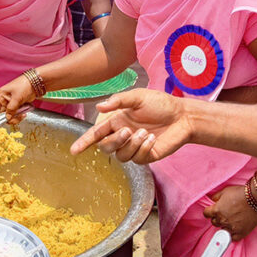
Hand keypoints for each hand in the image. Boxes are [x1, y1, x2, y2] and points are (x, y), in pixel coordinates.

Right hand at [0, 75, 34, 125]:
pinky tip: (24, 114)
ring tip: (22, 115)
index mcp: (0, 96)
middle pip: (2, 114)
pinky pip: (15, 114)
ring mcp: (10, 104)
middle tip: (17, 118)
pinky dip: (19, 116)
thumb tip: (7, 118)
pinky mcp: (16, 106)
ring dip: (15, 118)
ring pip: (9, 116)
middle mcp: (3, 100)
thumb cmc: (23, 86)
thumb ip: (11, 109)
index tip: (5, 121)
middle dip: (9, 118)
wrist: (34, 84)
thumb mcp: (16, 98)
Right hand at [70, 89, 189, 163]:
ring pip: (121, 155)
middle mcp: (122, 135)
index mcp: (116, 121)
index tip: (74, 151)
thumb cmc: (160, 103)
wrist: (182, 116)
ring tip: (146, 133)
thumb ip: (118, 101)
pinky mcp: (146, 156)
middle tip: (128, 130)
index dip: (83, 142)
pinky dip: (143, 148)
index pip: (95, 134)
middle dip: (114, 141)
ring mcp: (134, 147)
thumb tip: (99, 107)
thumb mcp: (138, 97)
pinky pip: (137, 159)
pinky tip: (152, 139)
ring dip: (132, 144)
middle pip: (106, 147)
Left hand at [203, 185, 256, 240]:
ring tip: (231, 220)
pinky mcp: (241, 233)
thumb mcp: (225, 191)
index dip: (209, 211)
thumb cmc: (240, 193)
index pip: (206, 214)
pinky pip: (233, 238)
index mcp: (217, 210)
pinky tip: (235, 229)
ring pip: (222, 230)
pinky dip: (232, 234)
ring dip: (225, 226)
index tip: (212, 211)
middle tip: (224, 214)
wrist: (255, 199)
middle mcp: (222, 220)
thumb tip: (213, 201)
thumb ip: (216, 197)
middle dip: (217, 218)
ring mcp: (232, 228)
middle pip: (214, 222)